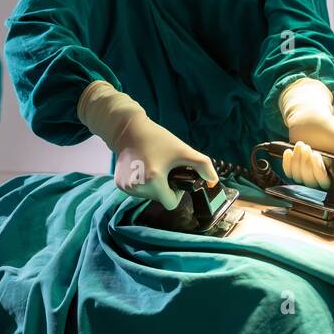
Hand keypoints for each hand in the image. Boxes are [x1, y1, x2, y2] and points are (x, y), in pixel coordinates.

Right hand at [76, 81, 216, 210]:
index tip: (174, 176)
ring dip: (153, 186)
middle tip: (163, 168)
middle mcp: (138, 187)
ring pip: (148, 196)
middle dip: (164, 187)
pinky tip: (141, 168)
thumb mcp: (182, 150)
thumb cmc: (158, 139)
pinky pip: (137, 191)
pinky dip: (141, 183)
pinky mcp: (119, 184)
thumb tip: (214, 181)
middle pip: (159, 199)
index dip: (176, 192)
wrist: (129, 130)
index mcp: (154, 181)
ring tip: (152, 167)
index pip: (171, 203)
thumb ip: (202, 165)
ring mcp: (127, 187)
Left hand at [280, 79, 333, 175]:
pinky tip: (290, 151)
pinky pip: (288, 172)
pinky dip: (288, 162)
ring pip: (299, 176)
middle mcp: (320, 174)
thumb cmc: (332, 131)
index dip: (319, 172)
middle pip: (311, 181)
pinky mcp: (295, 165)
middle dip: (309, 164)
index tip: (318, 156)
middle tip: (311, 148)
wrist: (313, 118)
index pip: (326, 184)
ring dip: (299, 160)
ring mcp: (306, 170)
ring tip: (303, 145)